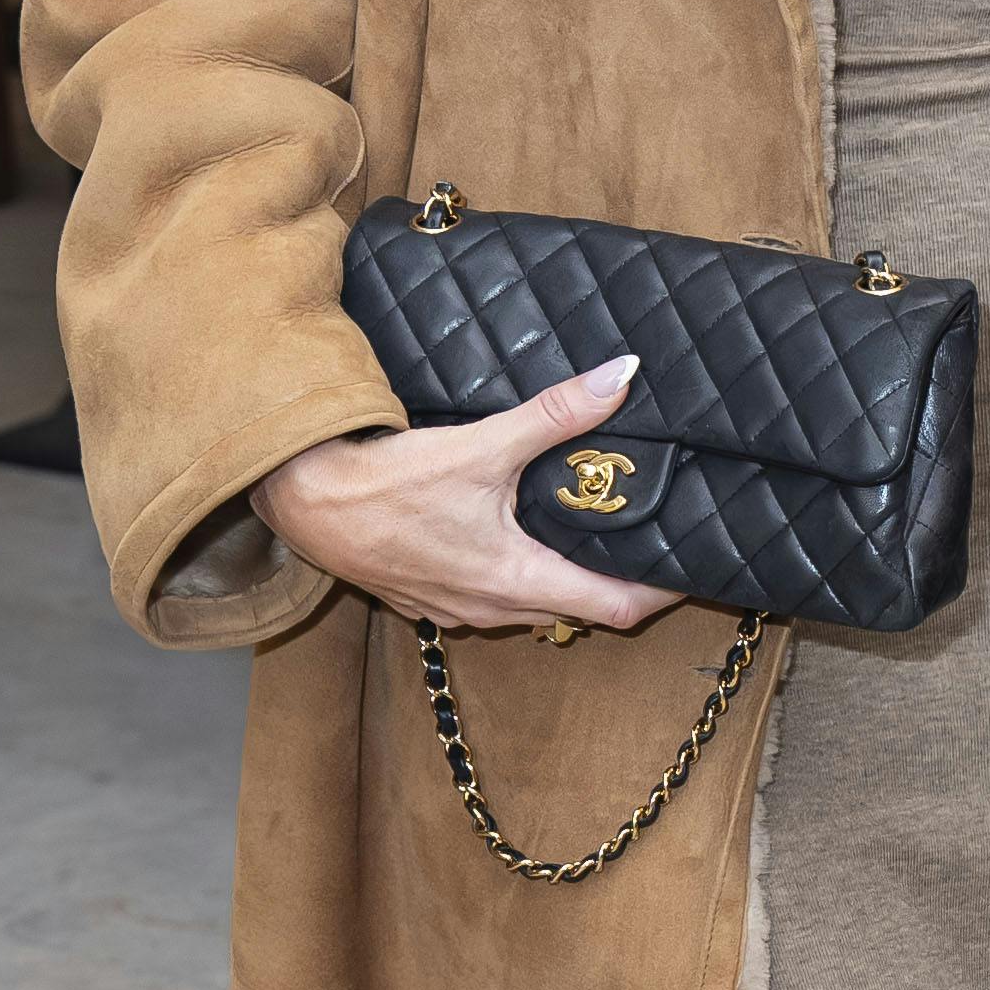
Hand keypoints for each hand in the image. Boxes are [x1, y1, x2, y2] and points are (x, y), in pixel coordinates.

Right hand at [251, 360, 684, 634]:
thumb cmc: (387, 483)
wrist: (302, 499)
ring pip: (529, 605)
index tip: (687, 566)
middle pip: (575, 609)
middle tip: (642, 539)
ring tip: (583, 532)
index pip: (616, 608)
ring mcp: (454, 610)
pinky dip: (510, 573)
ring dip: (558, 576)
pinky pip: (485, 598)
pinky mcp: (424, 600)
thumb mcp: (482, 445)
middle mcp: (490, 609)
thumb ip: (557, 414)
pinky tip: (509, 535)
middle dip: (612, 579)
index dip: (660, 591)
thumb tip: (621, 379)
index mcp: (518, 581)